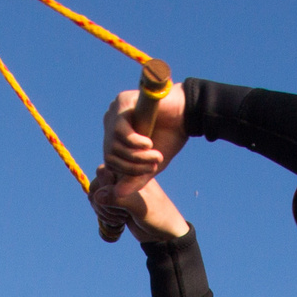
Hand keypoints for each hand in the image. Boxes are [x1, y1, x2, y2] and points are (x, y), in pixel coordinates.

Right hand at [90, 166, 190, 243]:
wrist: (164, 233)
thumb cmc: (157, 215)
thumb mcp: (139, 207)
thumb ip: (117, 199)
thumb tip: (95, 196)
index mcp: (129, 173)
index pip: (102, 172)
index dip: (105, 188)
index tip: (120, 202)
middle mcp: (121, 180)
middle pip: (95, 186)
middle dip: (102, 203)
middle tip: (122, 214)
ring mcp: (117, 193)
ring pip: (94, 197)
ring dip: (103, 211)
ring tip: (121, 218)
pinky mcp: (115, 205)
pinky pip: (99, 207)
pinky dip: (104, 216)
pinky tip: (118, 222)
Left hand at [100, 81, 187, 200]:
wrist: (186, 113)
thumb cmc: (169, 137)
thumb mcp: (151, 164)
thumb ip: (134, 179)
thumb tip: (117, 194)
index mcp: (116, 138)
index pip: (110, 161)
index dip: (129, 171)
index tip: (152, 170)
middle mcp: (112, 123)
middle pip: (109, 154)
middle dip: (133, 166)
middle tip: (154, 164)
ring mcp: (115, 112)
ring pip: (113, 145)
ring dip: (137, 156)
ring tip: (155, 154)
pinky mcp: (122, 102)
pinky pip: (119, 131)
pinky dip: (134, 142)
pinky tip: (149, 143)